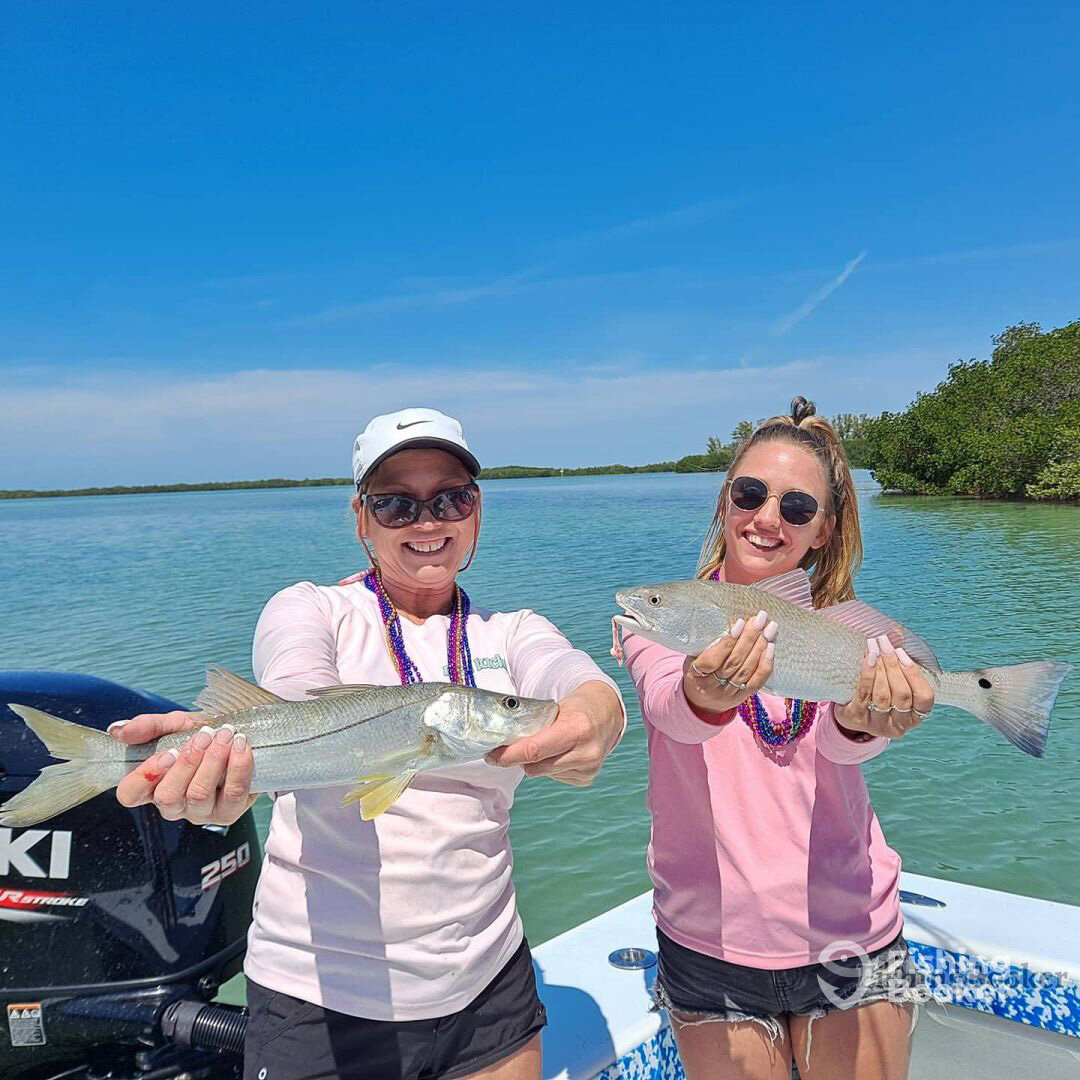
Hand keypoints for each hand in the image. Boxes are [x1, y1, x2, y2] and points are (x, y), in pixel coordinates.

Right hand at [112, 711, 255, 824]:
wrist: (239, 735)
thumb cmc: (203, 734)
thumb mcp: (175, 725)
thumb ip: (148, 726)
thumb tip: (118, 730)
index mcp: (153, 785)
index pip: (130, 794)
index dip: (144, 777)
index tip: (167, 753)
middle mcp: (174, 805)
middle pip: (168, 796)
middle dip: (188, 762)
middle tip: (205, 735)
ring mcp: (200, 813)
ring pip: (200, 795)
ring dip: (213, 761)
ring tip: (225, 735)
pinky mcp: (229, 812)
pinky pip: (233, 793)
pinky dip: (238, 766)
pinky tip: (240, 746)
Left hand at [485, 681, 622, 785]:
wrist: (606, 713)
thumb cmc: (576, 707)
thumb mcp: (556, 708)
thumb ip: (534, 726)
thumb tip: (502, 744)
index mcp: (577, 729)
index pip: (534, 750)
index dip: (509, 755)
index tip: (492, 756)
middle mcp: (586, 752)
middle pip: (536, 766)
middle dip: (517, 759)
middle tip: (507, 750)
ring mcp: (589, 768)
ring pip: (543, 773)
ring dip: (535, 763)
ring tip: (544, 745)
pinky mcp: (587, 778)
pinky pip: (555, 777)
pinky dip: (550, 767)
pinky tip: (559, 753)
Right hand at [683, 609, 777, 716]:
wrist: (701, 702)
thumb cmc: (697, 672)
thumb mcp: (692, 658)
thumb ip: (707, 645)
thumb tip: (732, 623)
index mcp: (695, 675)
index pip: (713, 660)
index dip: (727, 642)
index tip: (740, 623)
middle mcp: (712, 687)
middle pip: (734, 662)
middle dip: (749, 638)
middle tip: (760, 619)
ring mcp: (728, 694)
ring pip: (747, 670)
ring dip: (761, 647)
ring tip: (770, 629)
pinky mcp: (742, 697)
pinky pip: (757, 682)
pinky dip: (765, 665)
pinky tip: (771, 648)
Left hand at [834, 635, 934, 738]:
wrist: (848, 712)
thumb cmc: (877, 693)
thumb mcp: (892, 680)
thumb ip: (898, 658)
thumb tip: (897, 632)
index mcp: (914, 716)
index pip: (925, 698)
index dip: (915, 674)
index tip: (902, 653)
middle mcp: (899, 725)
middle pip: (902, 695)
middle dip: (894, 666)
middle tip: (885, 643)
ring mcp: (878, 724)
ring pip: (883, 696)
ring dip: (881, 668)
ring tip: (874, 646)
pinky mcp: (857, 719)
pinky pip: (864, 695)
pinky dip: (868, 674)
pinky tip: (868, 658)